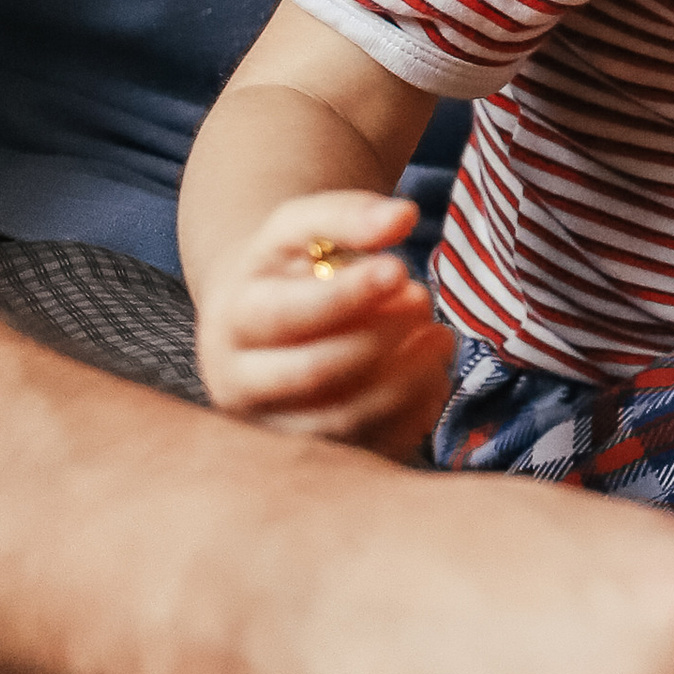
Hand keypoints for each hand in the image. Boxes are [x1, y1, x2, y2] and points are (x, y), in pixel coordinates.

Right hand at [193, 189, 449, 461]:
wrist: (257, 318)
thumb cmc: (284, 268)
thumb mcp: (300, 227)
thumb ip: (347, 215)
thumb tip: (404, 215)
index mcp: (233, 321)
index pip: (287, 317)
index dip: (347, 296)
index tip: (399, 268)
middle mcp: (240, 385)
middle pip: (315, 374)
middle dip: (380, 337)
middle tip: (424, 299)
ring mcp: (272, 430)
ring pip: (344, 422)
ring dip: (405, 379)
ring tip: (440, 336)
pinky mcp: (310, 459)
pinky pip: (367, 450)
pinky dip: (412, 414)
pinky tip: (433, 373)